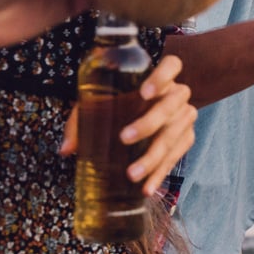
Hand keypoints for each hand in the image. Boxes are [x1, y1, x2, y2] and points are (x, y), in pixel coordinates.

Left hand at [59, 55, 195, 196]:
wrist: (139, 115)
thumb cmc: (116, 105)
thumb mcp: (97, 104)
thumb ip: (81, 121)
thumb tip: (66, 150)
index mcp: (159, 78)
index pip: (172, 65)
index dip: (162, 77)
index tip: (145, 93)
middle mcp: (177, 94)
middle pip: (172, 103)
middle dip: (149, 122)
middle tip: (124, 138)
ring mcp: (185, 117)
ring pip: (175, 134)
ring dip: (154, 156)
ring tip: (132, 174)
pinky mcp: (186, 138)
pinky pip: (176, 156)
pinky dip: (160, 173)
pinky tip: (146, 187)